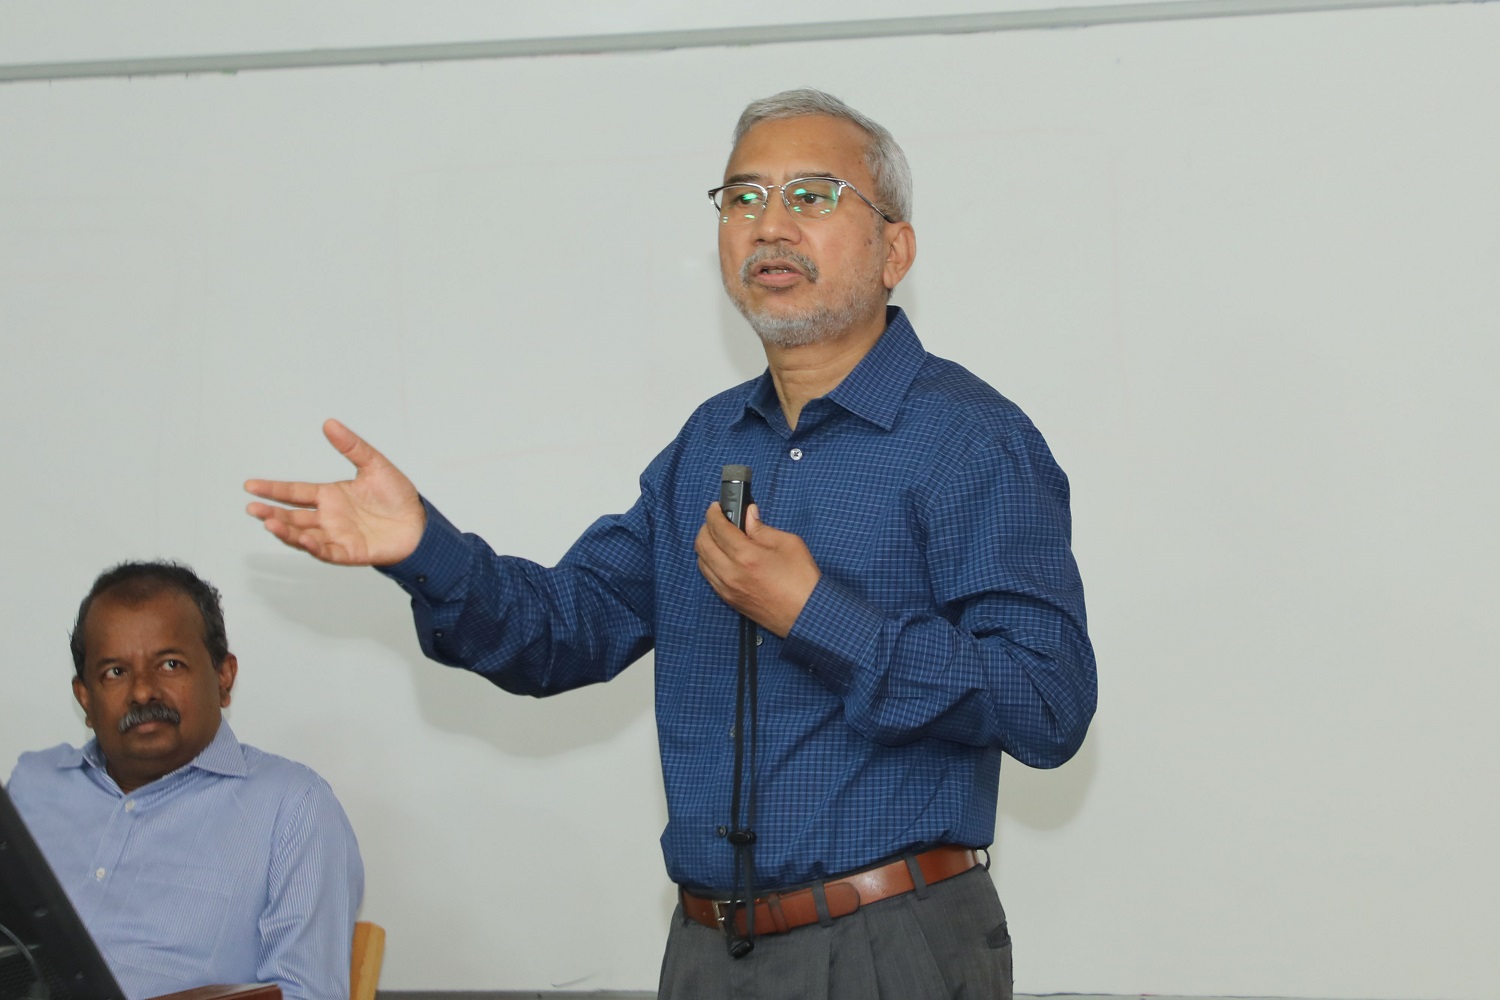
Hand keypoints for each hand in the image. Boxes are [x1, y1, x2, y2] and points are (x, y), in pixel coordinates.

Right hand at [244, 419, 425, 565]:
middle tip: (252, 508)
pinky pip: (326, 551)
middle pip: (292, 515)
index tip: (250, 486)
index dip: (273, 489)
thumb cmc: (398, 496)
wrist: (421, 524)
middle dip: (271, 513)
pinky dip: (313, 546)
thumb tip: (329, 423)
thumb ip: (352, 446)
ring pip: (303, 535)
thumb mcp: (375, 465)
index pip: (294, 492)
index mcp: (330, 495)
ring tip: (269, 522)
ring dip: (285, 530)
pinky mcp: (349, 552)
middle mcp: (328, 517)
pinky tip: (302, 538)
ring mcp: (336, 536)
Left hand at [695, 503, 819, 637]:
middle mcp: (731, 573)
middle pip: (702, 543)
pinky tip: (722, 557)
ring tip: (719, 538)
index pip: (718, 528)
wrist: (806, 614)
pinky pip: (709, 577)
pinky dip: (709, 562)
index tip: (716, 507)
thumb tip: (749, 515)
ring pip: (702, 561)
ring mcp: (728, 588)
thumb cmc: (802, 580)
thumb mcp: (788, 544)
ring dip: (706, 545)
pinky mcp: (729, 600)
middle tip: (718, 520)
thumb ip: (763, 528)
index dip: (714, 513)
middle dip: (706, 527)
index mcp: (746, 556)